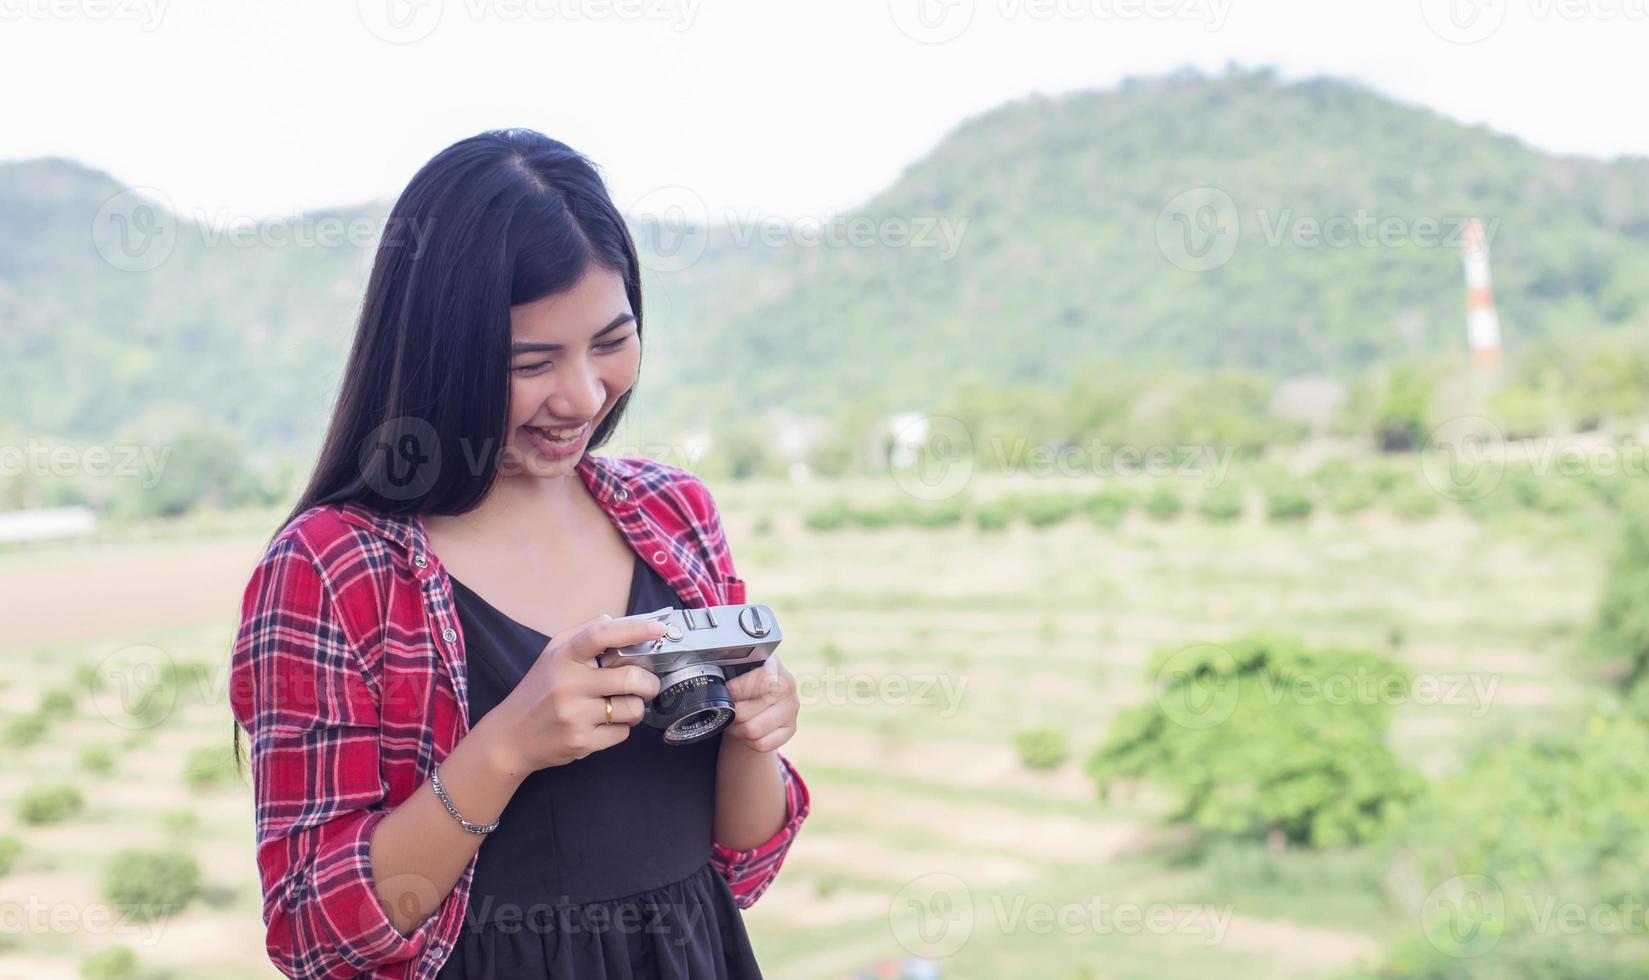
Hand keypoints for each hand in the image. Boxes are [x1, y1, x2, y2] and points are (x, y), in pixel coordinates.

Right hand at [488, 614, 665, 772]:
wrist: (511, 737)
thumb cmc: (538, 691)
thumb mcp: (553, 655)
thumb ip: (585, 634)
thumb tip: (617, 621)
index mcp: (564, 657)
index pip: (602, 635)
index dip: (634, 629)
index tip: (658, 630)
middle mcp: (568, 684)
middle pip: (630, 678)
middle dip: (649, 682)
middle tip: (647, 684)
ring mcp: (575, 715)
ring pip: (632, 708)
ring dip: (635, 707)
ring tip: (622, 706)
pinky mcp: (581, 742)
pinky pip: (622, 733)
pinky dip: (621, 728)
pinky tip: (604, 724)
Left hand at [723, 654, 798, 753]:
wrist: (762, 695)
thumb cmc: (747, 682)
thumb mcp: (740, 670)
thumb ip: (732, 672)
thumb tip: (717, 685)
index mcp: (773, 665)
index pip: (757, 681)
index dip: (736, 689)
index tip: (726, 691)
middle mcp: (787, 686)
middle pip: (746, 711)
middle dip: (731, 713)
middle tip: (726, 710)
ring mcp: (791, 708)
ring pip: (752, 730)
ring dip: (737, 728)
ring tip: (734, 721)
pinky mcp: (791, 728)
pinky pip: (762, 744)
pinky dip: (748, 741)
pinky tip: (746, 730)